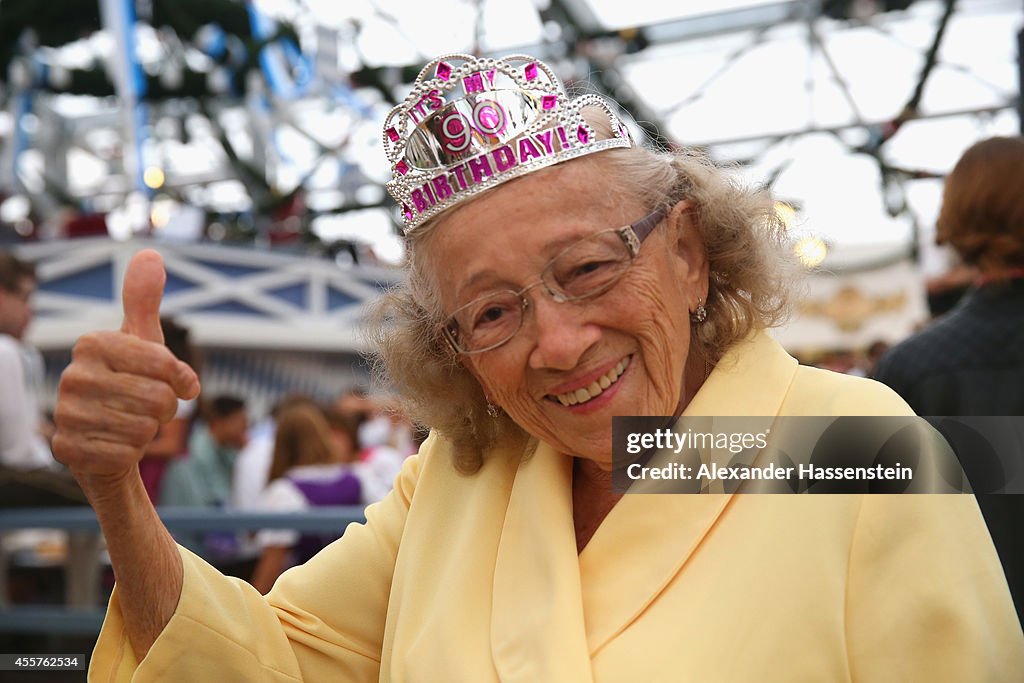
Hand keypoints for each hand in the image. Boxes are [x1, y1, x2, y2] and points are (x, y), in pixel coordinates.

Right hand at [52, 250, 199, 482]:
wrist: (104, 435)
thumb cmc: (130, 382)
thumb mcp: (142, 341)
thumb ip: (144, 301)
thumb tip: (150, 253)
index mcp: (92, 344)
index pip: (165, 364)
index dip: (181, 380)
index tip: (177, 383)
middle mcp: (73, 375)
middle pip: (158, 400)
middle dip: (166, 409)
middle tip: (148, 408)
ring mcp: (65, 414)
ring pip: (144, 429)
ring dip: (148, 431)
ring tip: (131, 423)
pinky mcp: (67, 450)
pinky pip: (126, 455)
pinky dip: (131, 453)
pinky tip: (116, 445)